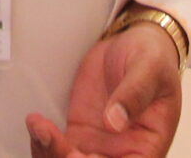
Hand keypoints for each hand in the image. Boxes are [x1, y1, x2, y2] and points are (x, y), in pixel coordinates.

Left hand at [25, 24, 181, 157]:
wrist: (134, 44)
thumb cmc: (153, 59)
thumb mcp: (150, 69)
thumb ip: (134, 94)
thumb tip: (116, 122)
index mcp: (147, 147)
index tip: (78, 155)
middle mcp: (121, 152)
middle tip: (52, 137)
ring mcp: (96, 145)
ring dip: (49, 152)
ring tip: (39, 127)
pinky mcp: (77, 133)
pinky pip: (55, 149)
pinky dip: (42, 142)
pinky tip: (36, 124)